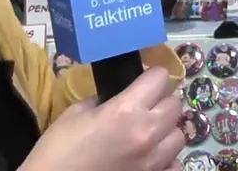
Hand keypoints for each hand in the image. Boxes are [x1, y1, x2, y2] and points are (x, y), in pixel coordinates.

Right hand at [22, 67, 183, 170]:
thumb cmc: (58, 150)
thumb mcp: (75, 113)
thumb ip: (103, 100)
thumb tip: (116, 96)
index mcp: (126, 110)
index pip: (159, 78)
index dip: (152, 75)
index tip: (144, 79)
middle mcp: (146, 132)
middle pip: (175, 104)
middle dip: (162, 100)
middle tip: (146, 105)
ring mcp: (153, 160)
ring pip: (180, 134)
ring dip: (166, 129)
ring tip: (148, 132)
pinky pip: (176, 164)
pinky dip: (168, 159)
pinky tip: (151, 157)